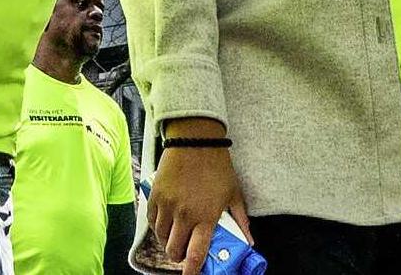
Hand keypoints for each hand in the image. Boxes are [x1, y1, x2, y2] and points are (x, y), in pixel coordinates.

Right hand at [146, 127, 247, 269]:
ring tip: (177, 236)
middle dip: (179, 256)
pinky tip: (166, 222)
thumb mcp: (234, 193)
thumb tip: (249, 240)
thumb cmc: (217, 166)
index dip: (192, 270)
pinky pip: (151, 221)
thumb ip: (241, 220)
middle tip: (185, 251)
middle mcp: (184, 215)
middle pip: (174, 250)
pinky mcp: (156, 196)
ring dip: (168, 241)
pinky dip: (158, 226)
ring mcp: (168, 206)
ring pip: (161, 238)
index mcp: (205, 217)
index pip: (195, 253)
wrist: (195, 140)